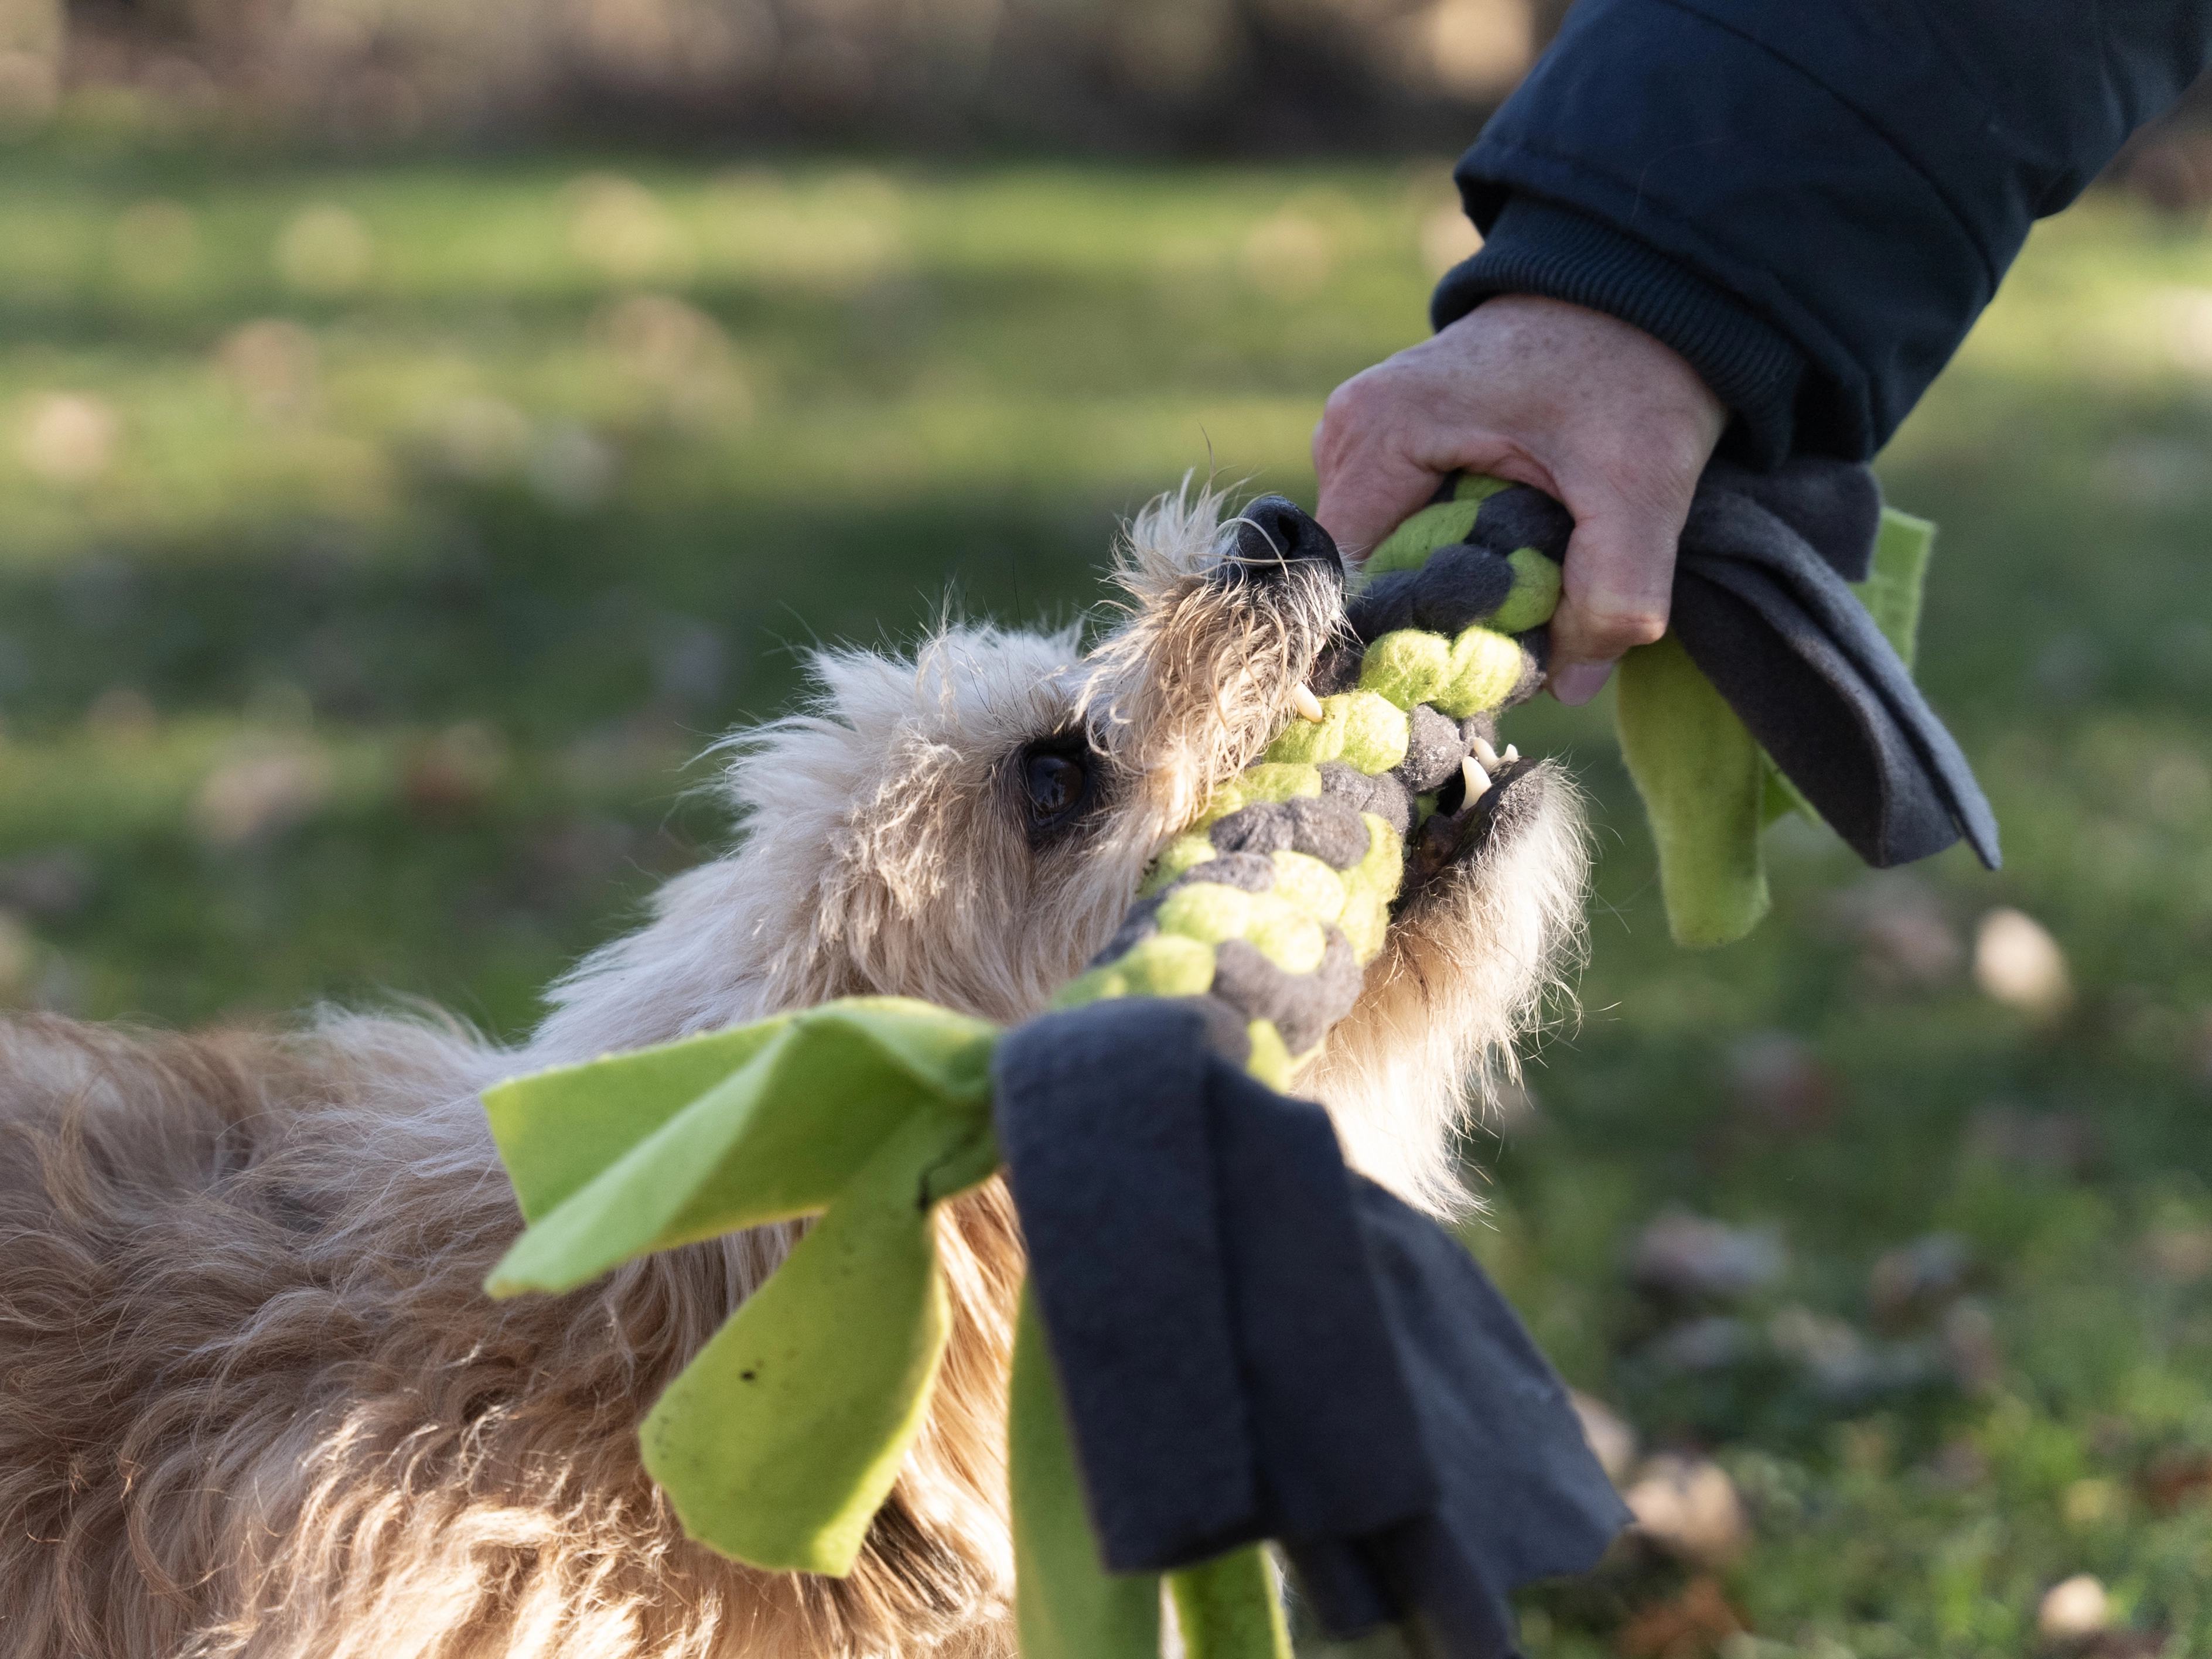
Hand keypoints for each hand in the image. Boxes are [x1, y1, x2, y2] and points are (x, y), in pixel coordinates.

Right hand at [1312, 295, 1726, 704]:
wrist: (1645, 287)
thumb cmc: (1635, 370)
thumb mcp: (1641, 484)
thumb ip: (1613, 592)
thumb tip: (1569, 685)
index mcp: (1380, 431)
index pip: (1353, 582)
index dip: (1404, 644)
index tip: (1467, 685)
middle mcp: (1348, 432)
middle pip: (1367, 577)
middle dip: (1435, 625)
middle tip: (1514, 653)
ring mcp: (1363, 436)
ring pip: (1387, 561)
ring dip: (1449, 595)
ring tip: (1524, 601)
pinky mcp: (1392, 445)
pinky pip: (1404, 532)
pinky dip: (1453, 563)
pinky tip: (1510, 566)